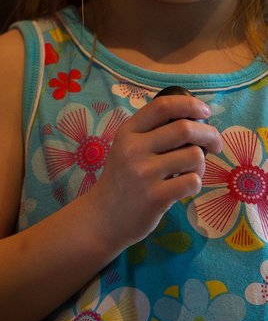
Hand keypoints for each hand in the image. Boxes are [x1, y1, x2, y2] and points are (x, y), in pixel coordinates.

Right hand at [86, 92, 220, 250]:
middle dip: (209, 134)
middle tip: (215, 144)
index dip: (189, 104)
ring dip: (201, 162)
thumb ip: (151, 132)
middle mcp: (134, 148)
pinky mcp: (156, 196)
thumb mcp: (126, 147)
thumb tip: (193, 119)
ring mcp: (144, 172)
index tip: (205, 112)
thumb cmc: (122, 178)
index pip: (162, 106)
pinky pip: (192, 182)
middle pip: (184, 128)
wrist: (104, 215)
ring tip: (191, 170)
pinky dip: (195, 183)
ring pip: (194, 155)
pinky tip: (182, 187)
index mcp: (127, 131)